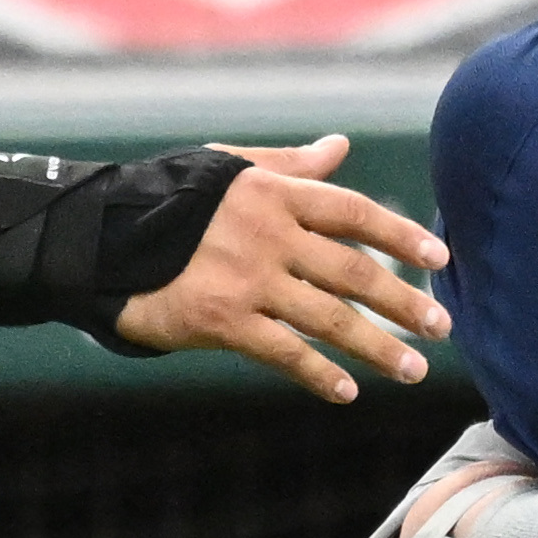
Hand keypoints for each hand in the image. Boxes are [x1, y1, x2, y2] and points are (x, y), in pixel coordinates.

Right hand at [113, 135, 453, 402]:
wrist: (95, 239)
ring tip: (412, 369)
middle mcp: (267, 234)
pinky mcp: (221, 319)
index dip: (401, 235)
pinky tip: (348, 391)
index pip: (354, 212)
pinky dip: (319, 373)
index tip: (440, 258)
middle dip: (404, 302)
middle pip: (354, 272)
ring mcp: (246, 278)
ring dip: (377, 347)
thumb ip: (290, 166)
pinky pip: (284, 351)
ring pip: (329, 318)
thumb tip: (339, 146)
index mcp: (273, 194)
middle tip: (443, 327)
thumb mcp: (228, 170)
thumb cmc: (166, 199)